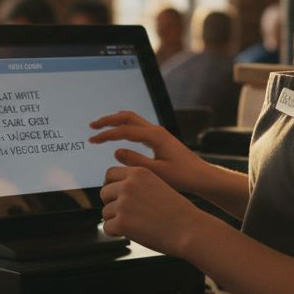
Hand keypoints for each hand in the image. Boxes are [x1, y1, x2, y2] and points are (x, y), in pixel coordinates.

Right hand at [88, 111, 210, 194]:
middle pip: (127, 117)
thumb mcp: (157, 172)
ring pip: (133, 120)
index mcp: (155, 136)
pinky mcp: (159, 139)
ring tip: (100, 127)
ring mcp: (158, 134)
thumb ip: (135, 161)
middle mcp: (156, 131)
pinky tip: (118, 133)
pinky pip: (138, 127)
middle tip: (92, 126)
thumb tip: (116, 150)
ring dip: (116, 121)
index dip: (106, 135)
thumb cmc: (183, 177)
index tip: (92, 140)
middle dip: (108, 120)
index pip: (125, 130)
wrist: (201, 177)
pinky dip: (124, 126)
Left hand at [99, 165, 203, 255]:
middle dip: (112, 205)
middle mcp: (128, 185)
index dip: (112, 187)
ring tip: (136, 225)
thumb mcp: (157, 185)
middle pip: (104, 193)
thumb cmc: (177, 212)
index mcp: (138, 173)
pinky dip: (116, 233)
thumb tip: (114, 190)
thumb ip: (137, 184)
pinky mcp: (121, 222)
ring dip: (116, 220)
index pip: (110, 174)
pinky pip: (106, 228)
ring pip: (105, 212)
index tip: (118, 197)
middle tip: (127, 215)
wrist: (189, 229)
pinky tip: (132, 233)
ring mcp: (123, 204)